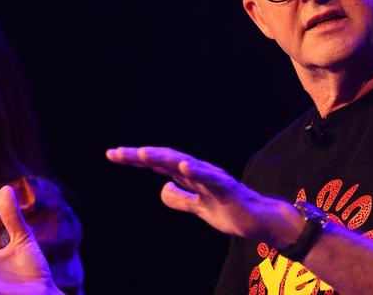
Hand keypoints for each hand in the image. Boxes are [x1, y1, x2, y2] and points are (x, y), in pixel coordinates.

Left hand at [106, 147, 301, 246]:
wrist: (260, 220)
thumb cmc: (231, 210)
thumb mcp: (198, 208)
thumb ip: (180, 199)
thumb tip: (161, 189)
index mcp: (190, 175)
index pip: (158, 163)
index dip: (136, 158)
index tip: (113, 155)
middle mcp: (199, 171)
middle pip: (165, 159)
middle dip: (140, 155)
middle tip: (115, 153)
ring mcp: (212, 178)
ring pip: (184, 163)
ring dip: (162, 158)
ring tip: (141, 154)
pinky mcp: (226, 189)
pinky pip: (210, 178)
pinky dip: (196, 171)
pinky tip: (182, 165)